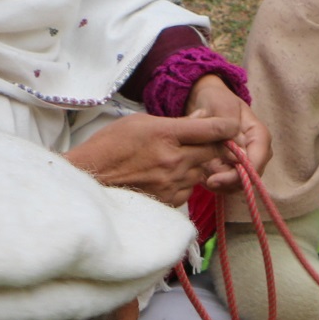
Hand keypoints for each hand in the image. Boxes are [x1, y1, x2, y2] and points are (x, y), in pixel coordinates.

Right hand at [66, 113, 244, 205]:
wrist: (88, 179)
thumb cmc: (110, 146)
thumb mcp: (141, 122)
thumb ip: (176, 122)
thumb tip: (204, 118)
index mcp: (166, 134)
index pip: (214, 129)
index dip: (228, 127)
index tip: (230, 126)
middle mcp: (173, 159)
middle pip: (214, 152)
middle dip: (212, 146)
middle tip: (201, 143)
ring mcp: (172, 183)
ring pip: (202, 171)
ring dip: (195, 165)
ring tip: (171, 161)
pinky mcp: (168, 201)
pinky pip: (189, 189)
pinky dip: (183, 183)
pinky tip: (163, 177)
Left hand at [188, 75, 270, 181]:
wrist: (208, 102)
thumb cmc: (217, 101)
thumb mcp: (221, 105)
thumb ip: (227, 127)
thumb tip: (237, 152)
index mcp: (259, 136)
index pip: (256, 163)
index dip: (238, 176)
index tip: (214, 180)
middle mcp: (257, 153)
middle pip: (246, 179)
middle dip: (223, 179)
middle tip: (200, 173)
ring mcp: (246, 163)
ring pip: (234, 186)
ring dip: (215, 180)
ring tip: (198, 166)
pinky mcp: (233, 170)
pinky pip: (224, 185)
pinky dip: (210, 180)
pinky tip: (199, 169)